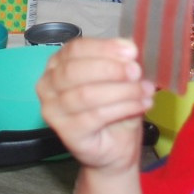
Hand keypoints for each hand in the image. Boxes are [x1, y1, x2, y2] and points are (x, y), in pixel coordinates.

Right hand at [37, 37, 154, 172]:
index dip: (104, 48)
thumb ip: (120, 61)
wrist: (115, 147)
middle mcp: (48, 84)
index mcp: (58, 63)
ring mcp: (53, 110)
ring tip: (144, 91)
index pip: (75, 49)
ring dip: (121, 91)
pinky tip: (140, 105)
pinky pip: (94, 116)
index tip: (131, 51)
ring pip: (85, 94)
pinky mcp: (65, 132)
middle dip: (110, 69)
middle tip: (136, 72)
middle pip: (74, 70)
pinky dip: (122, 108)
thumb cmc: (114, 108)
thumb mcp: (120, 78)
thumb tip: (128, 46)